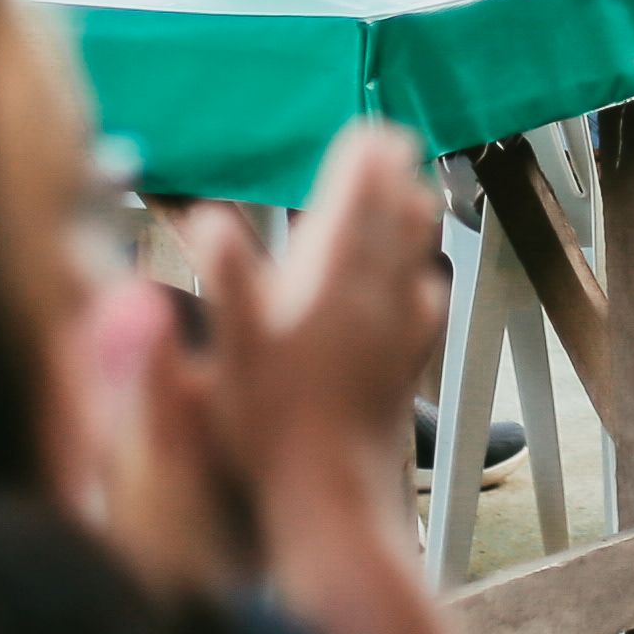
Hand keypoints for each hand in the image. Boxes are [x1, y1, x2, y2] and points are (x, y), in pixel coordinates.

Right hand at [184, 126, 453, 549]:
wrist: (332, 503)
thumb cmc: (268, 431)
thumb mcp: (228, 353)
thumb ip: (226, 281)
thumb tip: (210, 219)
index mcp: (329, 283)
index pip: (354, 204)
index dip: (362, 164)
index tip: (370, 130)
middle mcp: (373, 299)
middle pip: (391, 222)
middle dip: (392, 179)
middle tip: (395, 143)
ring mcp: (395, 335)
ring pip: (414, 259)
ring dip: (414, 219)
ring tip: (418, 192)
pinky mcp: (404, 371)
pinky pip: (424, 310)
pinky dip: (422, 281)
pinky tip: (423, 285)